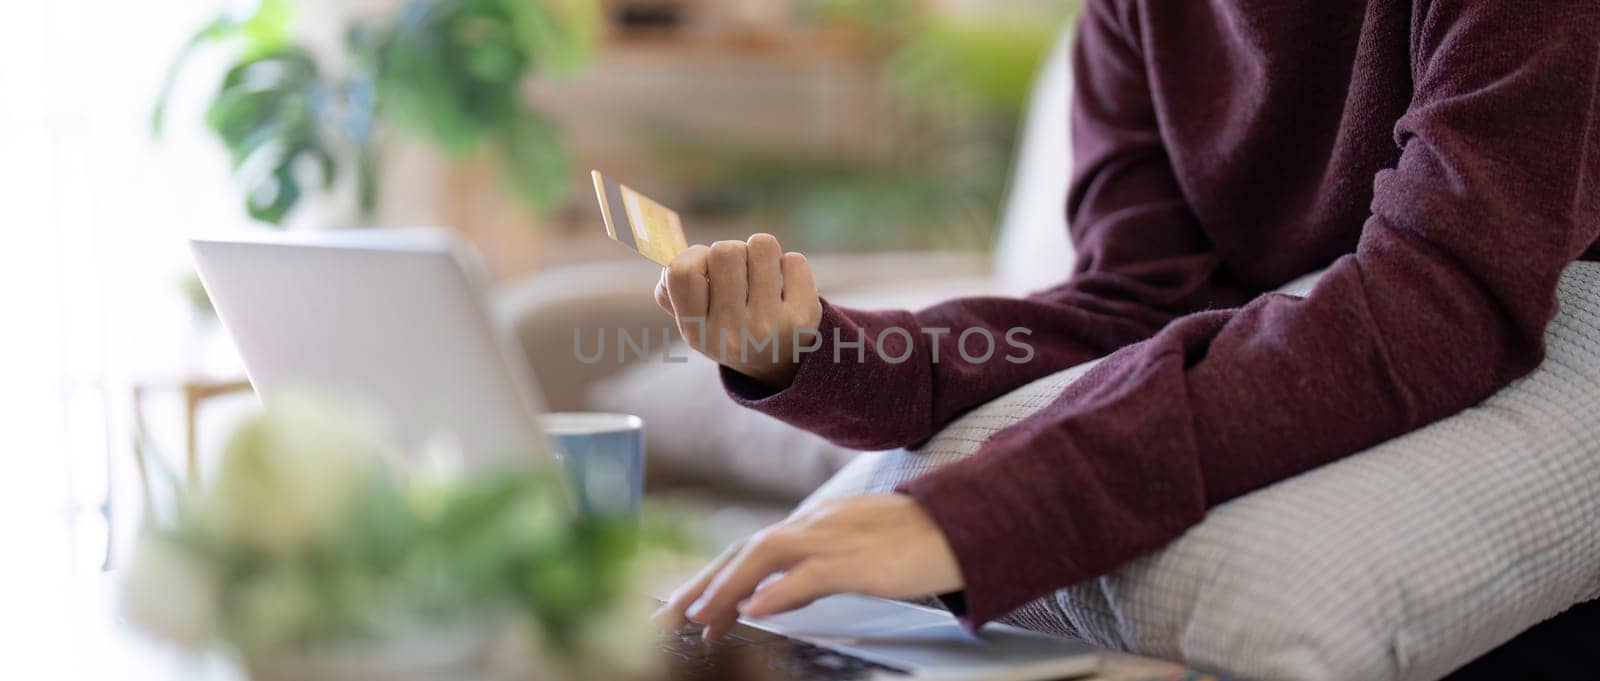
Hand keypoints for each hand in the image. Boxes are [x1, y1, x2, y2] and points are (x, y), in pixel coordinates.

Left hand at [654, 495, 962, 638]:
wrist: (966, 523)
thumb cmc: (914, 543)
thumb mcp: (851, 556)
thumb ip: (806, 574)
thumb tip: (764, 599)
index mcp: (812, 525)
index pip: (748, 548)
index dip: (710, 576)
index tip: (682, 607)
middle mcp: (815, 526)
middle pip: (743, 550)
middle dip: (701, 584)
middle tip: (667, 618)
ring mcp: (836, 539)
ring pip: (765, 556)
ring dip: (727, 588)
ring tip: (699, 618)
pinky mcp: (861, 559)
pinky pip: (811, 573)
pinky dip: (779, 590)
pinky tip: (756, 609)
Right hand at [655, 234, 822, 389]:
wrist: (780, 363)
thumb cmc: (730, 327)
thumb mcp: (694, 320)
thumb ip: (671, 290)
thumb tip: (672, 259)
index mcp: (696, 332)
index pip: (681, 271)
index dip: (694, 256)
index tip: (706, 268)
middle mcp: (731, 334)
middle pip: (724, 251)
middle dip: (733, 252)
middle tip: (740, 273)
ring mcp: (769, 326)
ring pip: (761, 246)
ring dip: (761, 254)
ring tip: (762, 277)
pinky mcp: (803, 316)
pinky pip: (794, 261)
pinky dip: (789, 268)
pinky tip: (786, 290)